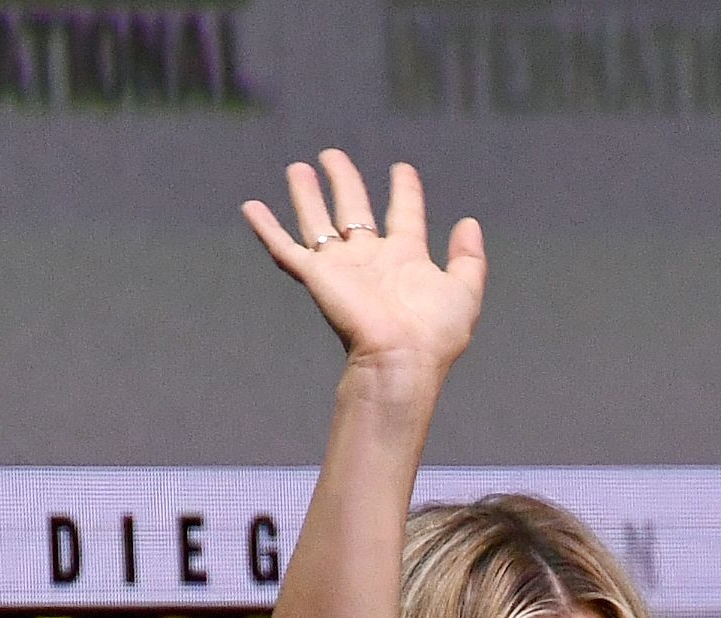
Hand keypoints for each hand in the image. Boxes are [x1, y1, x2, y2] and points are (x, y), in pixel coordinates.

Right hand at [244, 152, 485, 390]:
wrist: (401, 359)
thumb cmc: (434, 334)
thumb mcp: (464, 291)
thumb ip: (469, 258)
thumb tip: (469, 222)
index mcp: (405, 259)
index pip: (403, 215)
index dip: (404, 190)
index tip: (402, 168)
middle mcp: (370, 260)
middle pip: (353, 211)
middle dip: (344, 182)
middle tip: (332, 156)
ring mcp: (341, 267)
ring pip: (318, 222)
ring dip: (306, 195)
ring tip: (298, 167)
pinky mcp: (316, 276)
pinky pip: (285, 248)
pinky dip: (267, 229)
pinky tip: (251, 207)